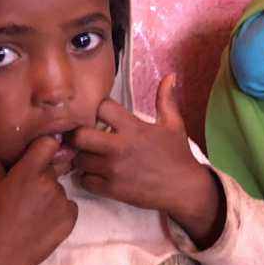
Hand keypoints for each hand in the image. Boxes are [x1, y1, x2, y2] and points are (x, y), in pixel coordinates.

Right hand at [0, 136, 77, 264]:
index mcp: (28, 172)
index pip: (48, 144)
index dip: (44, 146)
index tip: (39, 153)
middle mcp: (50, 183)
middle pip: (51, 171)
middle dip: (40, 178)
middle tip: (25, 195)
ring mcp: (63, 202)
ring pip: (59, 191)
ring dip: (49, 197)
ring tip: (31, 215)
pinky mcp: (70, 220)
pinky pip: (68, 208)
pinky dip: (59, 213)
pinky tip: (42, 224)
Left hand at [73, 74, 225, 245]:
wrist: (184, 189)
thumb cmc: (177, 154)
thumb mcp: (173, 124)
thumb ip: (166, 99)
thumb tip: (170, 75)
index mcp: (133, 127)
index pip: (101, 108)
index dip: (98, 109)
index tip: (101, 115)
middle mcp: (119, 147)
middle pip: (80, 135)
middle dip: (79, 134)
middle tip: (84, 136)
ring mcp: (113, 169)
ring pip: (79, 159)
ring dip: (82, 157)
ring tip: (90, 156)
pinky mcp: (111, 189)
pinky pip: (84, 181)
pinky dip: (87, 178)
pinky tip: (96, 174)